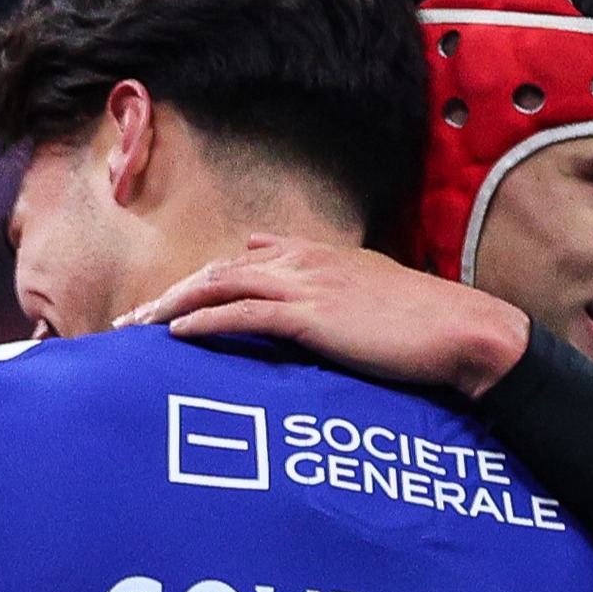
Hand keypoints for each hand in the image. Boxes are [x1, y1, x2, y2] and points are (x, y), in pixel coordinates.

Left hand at [117, 236, 531, 399]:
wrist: (460, 330)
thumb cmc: (425, 324)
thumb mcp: (375, 294)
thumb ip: (337, 290)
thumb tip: (313, 301)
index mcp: (320, 256)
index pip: (247, 258)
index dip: (205, 279)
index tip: (171, 302)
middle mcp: (304, 261)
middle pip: (219, 270)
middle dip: (172, 294)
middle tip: (132, 322)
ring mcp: (306, 285)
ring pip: (219, 286)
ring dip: (172, 307)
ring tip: (137, 329)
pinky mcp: (310, 315)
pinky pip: (242, 313)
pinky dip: (204, 320)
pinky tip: (174, 335)